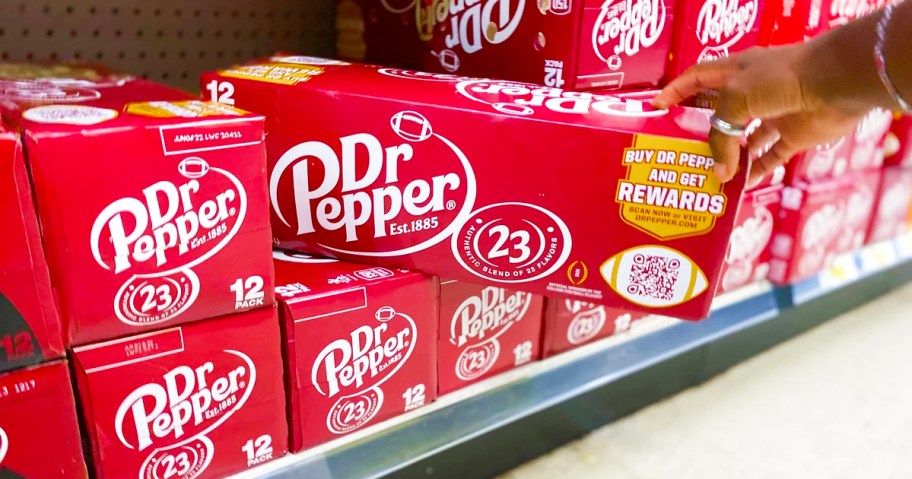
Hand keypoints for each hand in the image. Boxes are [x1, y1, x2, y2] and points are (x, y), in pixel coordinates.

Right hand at [653, 45, 867, 182]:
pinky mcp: (793, 134)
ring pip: (743, 139)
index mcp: (734, 71)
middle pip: (718, 113)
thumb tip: (720, 172)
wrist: (836, 82)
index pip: (696, 79)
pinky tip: (740, 186)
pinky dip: (756, 171)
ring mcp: (773, 113)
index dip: (674, 92)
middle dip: (700, 132)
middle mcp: (752, 91)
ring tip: (708, 175)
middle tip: (680, 152)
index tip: (656, 110)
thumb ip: (721, 137)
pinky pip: (769, 157)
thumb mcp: (736, 101)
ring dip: (728, 157)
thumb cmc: (781, 79)